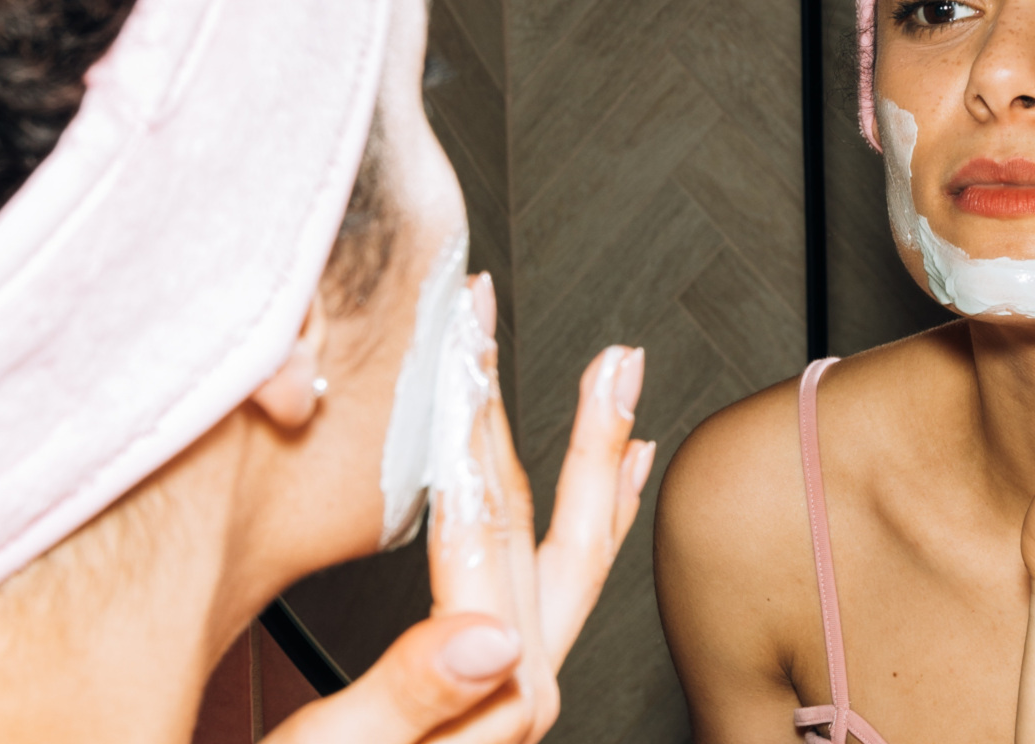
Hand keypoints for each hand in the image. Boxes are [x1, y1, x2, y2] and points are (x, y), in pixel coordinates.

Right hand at [264, 275, 654, 742]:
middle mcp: (519, 686)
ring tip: (623, 404)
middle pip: (565, 535)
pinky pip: (558, 590)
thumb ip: (410, 698)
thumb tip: (490, 636)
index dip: (478, 420)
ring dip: (597, 470)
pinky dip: (582, 527)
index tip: (475, 336)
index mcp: (490, 691)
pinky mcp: (490, 693)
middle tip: (618, 359)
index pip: (490, 524)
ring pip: (574, 556)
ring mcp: (512, 689)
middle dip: (589, 436)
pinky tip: (599, 493)